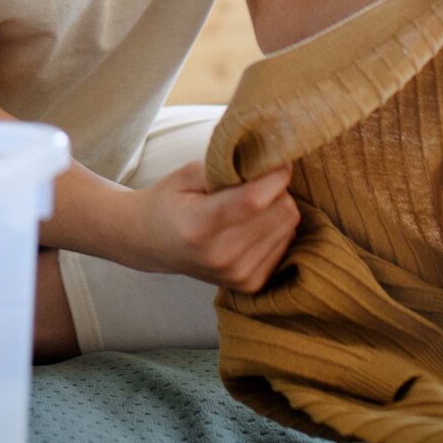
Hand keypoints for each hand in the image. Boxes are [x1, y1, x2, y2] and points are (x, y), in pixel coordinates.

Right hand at [131, 161, 299, 291]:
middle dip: (278, 189)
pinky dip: (276, 228)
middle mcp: (220, 256)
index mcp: (199, 225)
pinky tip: (253, 224)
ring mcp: (237, 274)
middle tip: (260, 180)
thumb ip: (225, 166)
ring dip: (278, 208)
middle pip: (281, 213)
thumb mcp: (187, 175)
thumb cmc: (171, 202)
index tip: (279, 159)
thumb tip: (269, 159)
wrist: (152, 244)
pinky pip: (286, 245)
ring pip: (289, 227)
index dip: (275, 175)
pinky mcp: (250, 284)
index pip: (254, 199)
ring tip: (253, 203)